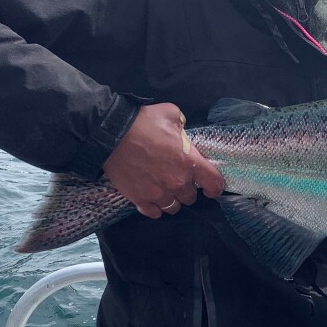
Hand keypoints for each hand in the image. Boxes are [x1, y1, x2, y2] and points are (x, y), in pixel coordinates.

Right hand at [102, 103, 225, 218]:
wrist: (112, 135)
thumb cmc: (143, 123)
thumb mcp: (171, 114)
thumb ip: (182, 125)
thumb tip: (181, 130)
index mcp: (190, 162)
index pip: (213, 183)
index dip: (214, 187)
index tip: (210, 189)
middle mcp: (177, 182)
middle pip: (191, 197)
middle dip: (187, 189)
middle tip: (178, 179)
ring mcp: (159, 193)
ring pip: (173, 207)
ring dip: (172, 200)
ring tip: (165, 190)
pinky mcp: (140, 199)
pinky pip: (154, 213)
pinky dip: (155, 208)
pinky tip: (152, 199)